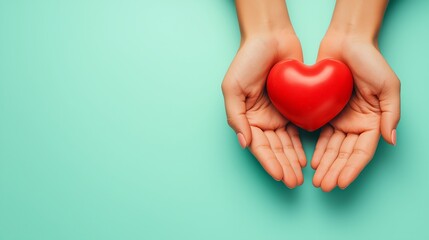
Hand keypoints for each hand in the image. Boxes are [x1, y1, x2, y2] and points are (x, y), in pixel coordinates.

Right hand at [222, 32, 306, 187]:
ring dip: (292, 160)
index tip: (279, 176)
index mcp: (247, 117)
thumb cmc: (247, 59)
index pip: (258, 146)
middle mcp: (262, 119)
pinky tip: (306, 157)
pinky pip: (298, 130)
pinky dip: (301, 145)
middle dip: (283, 166)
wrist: (270, 37)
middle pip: (274, 149)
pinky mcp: (294, 106)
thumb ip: (236, 116)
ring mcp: (279, 114)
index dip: (268, 162)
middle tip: (294, 183)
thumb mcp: (233, 87)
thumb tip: (244, 142)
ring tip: (301, 176)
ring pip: (287, 144)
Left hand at [311, 33, 400, 191]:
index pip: (362, 151)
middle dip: (335, 171)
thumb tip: (391, 140)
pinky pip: (320, 134)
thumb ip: (390, 113)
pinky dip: (317, 149)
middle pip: (345, 154)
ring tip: (315, 179)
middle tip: (323, 186)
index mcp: (373, 121)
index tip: (340, 183)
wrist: (346, 41)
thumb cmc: (370, 60)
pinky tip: (310, 161)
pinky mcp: (324, 111)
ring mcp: (340, 119)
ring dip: (325, 165)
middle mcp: (356, 123)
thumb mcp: (388, 85)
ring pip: (332, 148)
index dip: (352, 168)